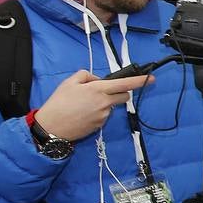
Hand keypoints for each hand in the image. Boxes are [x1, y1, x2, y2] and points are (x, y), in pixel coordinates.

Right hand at [35, 70, 152, 140]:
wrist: (51, 126)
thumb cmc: (59, 102)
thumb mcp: (69, 82)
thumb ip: (87, 76)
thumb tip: (98, 80)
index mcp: (98, 90)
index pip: (125, 84)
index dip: (139, 81)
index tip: (150, 79)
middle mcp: (105, 103)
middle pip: (124, 96)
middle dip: (120, 92)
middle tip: (103, 92)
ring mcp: (104, 116)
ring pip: (112, 106)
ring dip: (104, 103)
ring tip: (83, 105)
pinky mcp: (100, 125)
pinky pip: (104, 116)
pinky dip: (98, 113)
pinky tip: (83, 114)